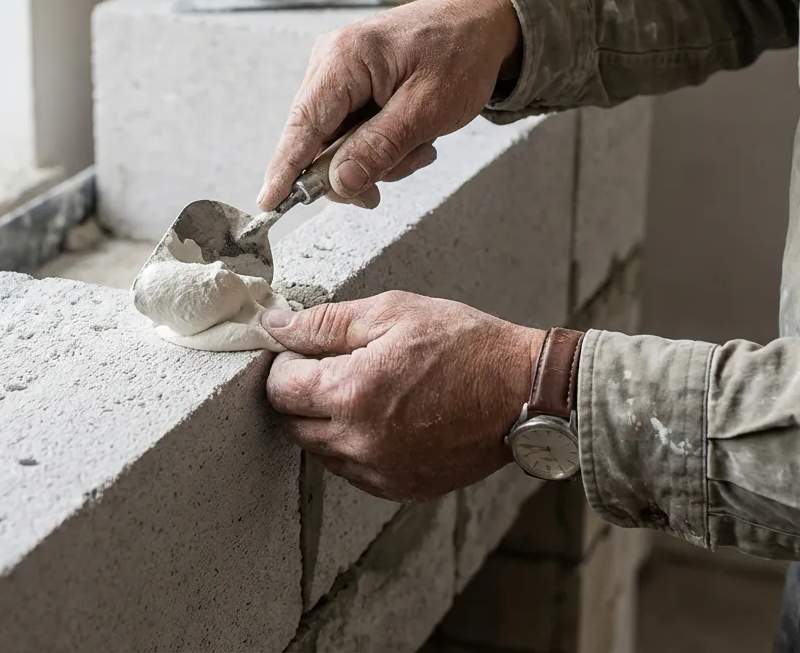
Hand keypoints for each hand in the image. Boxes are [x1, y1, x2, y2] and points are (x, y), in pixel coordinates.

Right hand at [257, 0, 521, 211]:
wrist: (482, 23)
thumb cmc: (462, 54)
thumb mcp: (428, 109)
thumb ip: (380, 148)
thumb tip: (339, 183)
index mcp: (345, 58)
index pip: (303, 125)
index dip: (285, 169)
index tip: (269, 203)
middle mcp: (331, 60)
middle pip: (318, 140)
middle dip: (357, 167)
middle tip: (401, 167)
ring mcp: (338, 70)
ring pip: (337, 141)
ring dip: (376, 157)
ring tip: (419, 144)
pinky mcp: (349, 82)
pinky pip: (350, 130)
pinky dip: (379, 143)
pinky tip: (410, 134)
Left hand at [262, 291, 545, 502]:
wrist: (524, 392)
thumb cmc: (464, 344)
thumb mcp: (393, 312)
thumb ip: (325, 323)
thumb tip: (275, 328)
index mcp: (352, 393)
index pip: (279, 388)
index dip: (287, 363)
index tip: (307, 350)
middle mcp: (359, 441)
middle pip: (292, 424)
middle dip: (302, 394)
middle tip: (335, 367)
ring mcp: (379, 471)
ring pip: (319, 450)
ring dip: (326, 422)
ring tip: (367, 391)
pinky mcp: (399, 489)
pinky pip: (352, 470)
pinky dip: (355, 446)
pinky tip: (385, 418)